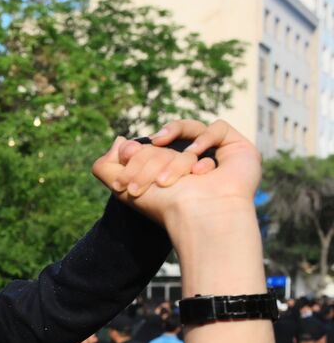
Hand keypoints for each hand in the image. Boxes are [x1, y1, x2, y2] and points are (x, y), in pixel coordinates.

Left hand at [92, 119, 260, 229]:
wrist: (197, 215)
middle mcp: (191, 162)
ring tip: (167, 181)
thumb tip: (120, 141)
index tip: (126, 173)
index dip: (134, 156)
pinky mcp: (238, 148)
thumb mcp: (122, 188)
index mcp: (167, 169)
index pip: (148, 147)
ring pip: (187, 135)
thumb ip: (105, 166)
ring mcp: (216, 154)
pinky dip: (204, 141)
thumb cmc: (165, 205)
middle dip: (151, 162)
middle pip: (165, 143)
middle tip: (152, 185)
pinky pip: (217, 128)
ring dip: (173, 161)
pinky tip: (198, 168)